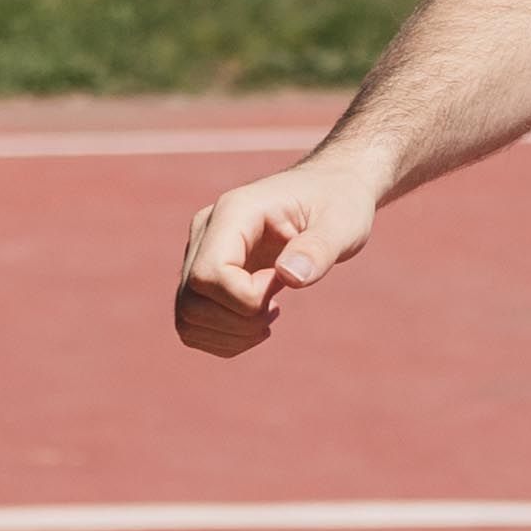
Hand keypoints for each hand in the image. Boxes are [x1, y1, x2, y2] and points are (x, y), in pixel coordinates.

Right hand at [174, 154, 385, 358]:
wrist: (330, 191)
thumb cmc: (338, 203)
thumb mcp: (343, 223)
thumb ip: (319, 249)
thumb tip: (289, 276)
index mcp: (234, 212)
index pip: (209, 274)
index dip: (245, 297)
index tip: (281, 284)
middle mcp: (207, 230)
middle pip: (192, 299)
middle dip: (238, 322)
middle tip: (276, 309)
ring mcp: (201, 253)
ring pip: (186, 316)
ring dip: (230, 334)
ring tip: (268, 317)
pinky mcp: (206, 275)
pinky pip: (193, 322)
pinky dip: (224, 338)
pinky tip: (256, 322)